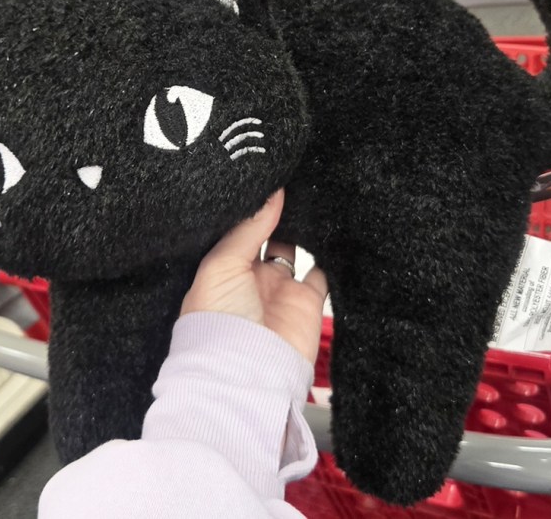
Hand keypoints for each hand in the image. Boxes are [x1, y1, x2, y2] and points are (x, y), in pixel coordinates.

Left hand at [181, 190, 327, 363]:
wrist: (246, 374)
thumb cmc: (218, 322)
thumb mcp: (222, 265)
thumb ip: (248, 227)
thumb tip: (271, 191)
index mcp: (223, 268)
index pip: (239, 228)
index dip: (252, 206)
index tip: (266, 176)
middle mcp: (251, 277)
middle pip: (268, 234)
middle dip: (279, 212)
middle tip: (292, 179)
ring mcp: (280, 290)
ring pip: (297, 248)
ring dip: (304, 228)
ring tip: (313, 195)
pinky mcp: (308, 303)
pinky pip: (323, 273)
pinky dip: (330, 254)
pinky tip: (332, 228)